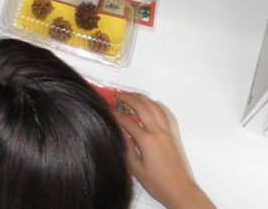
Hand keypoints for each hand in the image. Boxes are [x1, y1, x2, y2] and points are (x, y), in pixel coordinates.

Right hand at [114, 93, 214, 208]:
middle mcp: (158, 132)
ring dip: (144, 99)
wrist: (181, 191)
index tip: (106, 110)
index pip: (127, 122)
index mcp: (147, 141)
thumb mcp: (135, 169)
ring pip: (156, 108)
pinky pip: (169, 116)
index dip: (115, 115)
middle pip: (143, 108)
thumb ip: (126, 149)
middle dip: (129, 99)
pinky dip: (161, 107)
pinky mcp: (176, 136)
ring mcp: (169, 133)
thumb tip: (118, 133)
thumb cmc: (157, 183)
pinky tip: (155, 104)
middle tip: (118, 95)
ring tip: (134, 95)